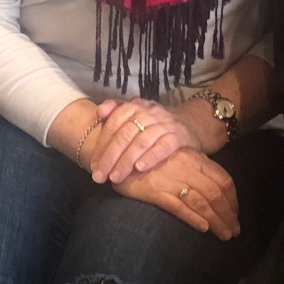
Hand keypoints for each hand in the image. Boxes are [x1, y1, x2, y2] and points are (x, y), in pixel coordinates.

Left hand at [89, 98, 203, 183]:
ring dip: (126, 161)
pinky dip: (151, 157)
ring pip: (142, 141)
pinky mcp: (179, 135)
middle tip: (100, 176)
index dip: (102, 145)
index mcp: (135, 106)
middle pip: (125, 134)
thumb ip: (115, 111)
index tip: (94, 165)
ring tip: (115, 177)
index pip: (114, 124)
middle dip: (110, 157)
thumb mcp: (135, 113)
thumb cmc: (154, 123)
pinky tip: (140, 168)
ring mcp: (165, 123)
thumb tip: (98, 112)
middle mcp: (149, 112)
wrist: (189, 123)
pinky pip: (164, 146)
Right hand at [113, 148, 239, 239]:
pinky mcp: (155, 191)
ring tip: (224, 235)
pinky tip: (203, 228)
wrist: (120, 152)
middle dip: (228, 215)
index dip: (233, 199)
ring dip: (217, 221)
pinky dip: (194, 218)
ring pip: (201, 203)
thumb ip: (195, 169)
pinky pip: (179, 207)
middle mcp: (186, 168)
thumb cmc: (151, 157)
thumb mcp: (177, 157)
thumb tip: (216, 190)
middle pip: (216, 194)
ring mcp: (171, 179)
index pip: (223, 179)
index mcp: (195, 158)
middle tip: (234, 231)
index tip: (235, 213)